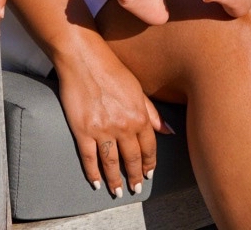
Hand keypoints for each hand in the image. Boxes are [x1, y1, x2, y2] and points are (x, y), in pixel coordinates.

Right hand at [53, 41, 171, 197]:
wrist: (83, 58)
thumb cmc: (111, 69)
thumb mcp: (137, 88)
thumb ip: (152, 112)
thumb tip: (168, 130)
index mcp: (139, 116)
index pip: (149, 148)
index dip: (149, 164)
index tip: (148, 174)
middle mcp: (123, 126)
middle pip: (131, 159)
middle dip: (135, 176)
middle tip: (135, 188)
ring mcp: (102, 130)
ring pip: (112, 163)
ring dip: (115, 181)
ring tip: (118, 192)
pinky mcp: (82, 131)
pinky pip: (89, 158)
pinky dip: (93, 173)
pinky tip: (96, 183)